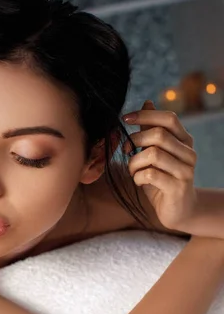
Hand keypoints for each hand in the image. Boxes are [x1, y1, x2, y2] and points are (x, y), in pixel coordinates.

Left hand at [123, 100, 197, 230]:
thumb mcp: (155, 153)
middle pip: (158, 135)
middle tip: (125, 151)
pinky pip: (150, 175)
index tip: (125, 119)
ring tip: (133, 171)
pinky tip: (139, 182)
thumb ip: (151, 131)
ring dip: (134, 163)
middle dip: (135, 141)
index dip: (145, 115)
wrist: (179, 210)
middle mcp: (189, 153)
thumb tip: (147, 102)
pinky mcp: (177, 187)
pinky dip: (138, 177)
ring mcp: (185, 170)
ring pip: (152, 155)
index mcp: (184, 140)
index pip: (169, 118)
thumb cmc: (163, 179)